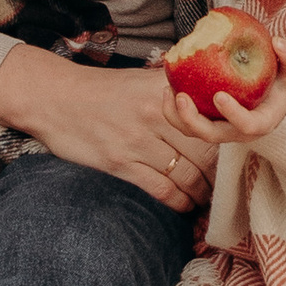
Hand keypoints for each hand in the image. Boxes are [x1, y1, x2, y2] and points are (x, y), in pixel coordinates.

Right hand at [0, 43, 217, 211]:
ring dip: (201, 192)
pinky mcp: (120, 163)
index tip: (233, 155)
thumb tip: (207, 99)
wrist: (52, 98)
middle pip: (203, 152)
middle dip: (217, 174)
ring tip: (205, 199)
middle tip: (224, 185)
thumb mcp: (140, 79)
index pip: (209, 121)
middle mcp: (155, 114)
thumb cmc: (99, 91)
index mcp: (165, 91)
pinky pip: (162, 189)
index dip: (225, 143)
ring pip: (187, 174)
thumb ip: (173, 90)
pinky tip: (184, 206)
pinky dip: (179, 202)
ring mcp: (137, 141)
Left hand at [167, 45, 285, 149]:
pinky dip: (173, 109)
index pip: (246, 125)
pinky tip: (167, 88)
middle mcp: (237, 132)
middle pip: (211, 135)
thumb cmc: (282, 84)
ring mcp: (219, 130)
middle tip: (182, 97)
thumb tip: (277, 41)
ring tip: (168, 91)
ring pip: (193, 132)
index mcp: (260, 123)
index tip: (219, 96)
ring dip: (176, 116)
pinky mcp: (206, 123)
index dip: (233, 114)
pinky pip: (185, 122)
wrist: (273, 101)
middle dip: (192, 120)